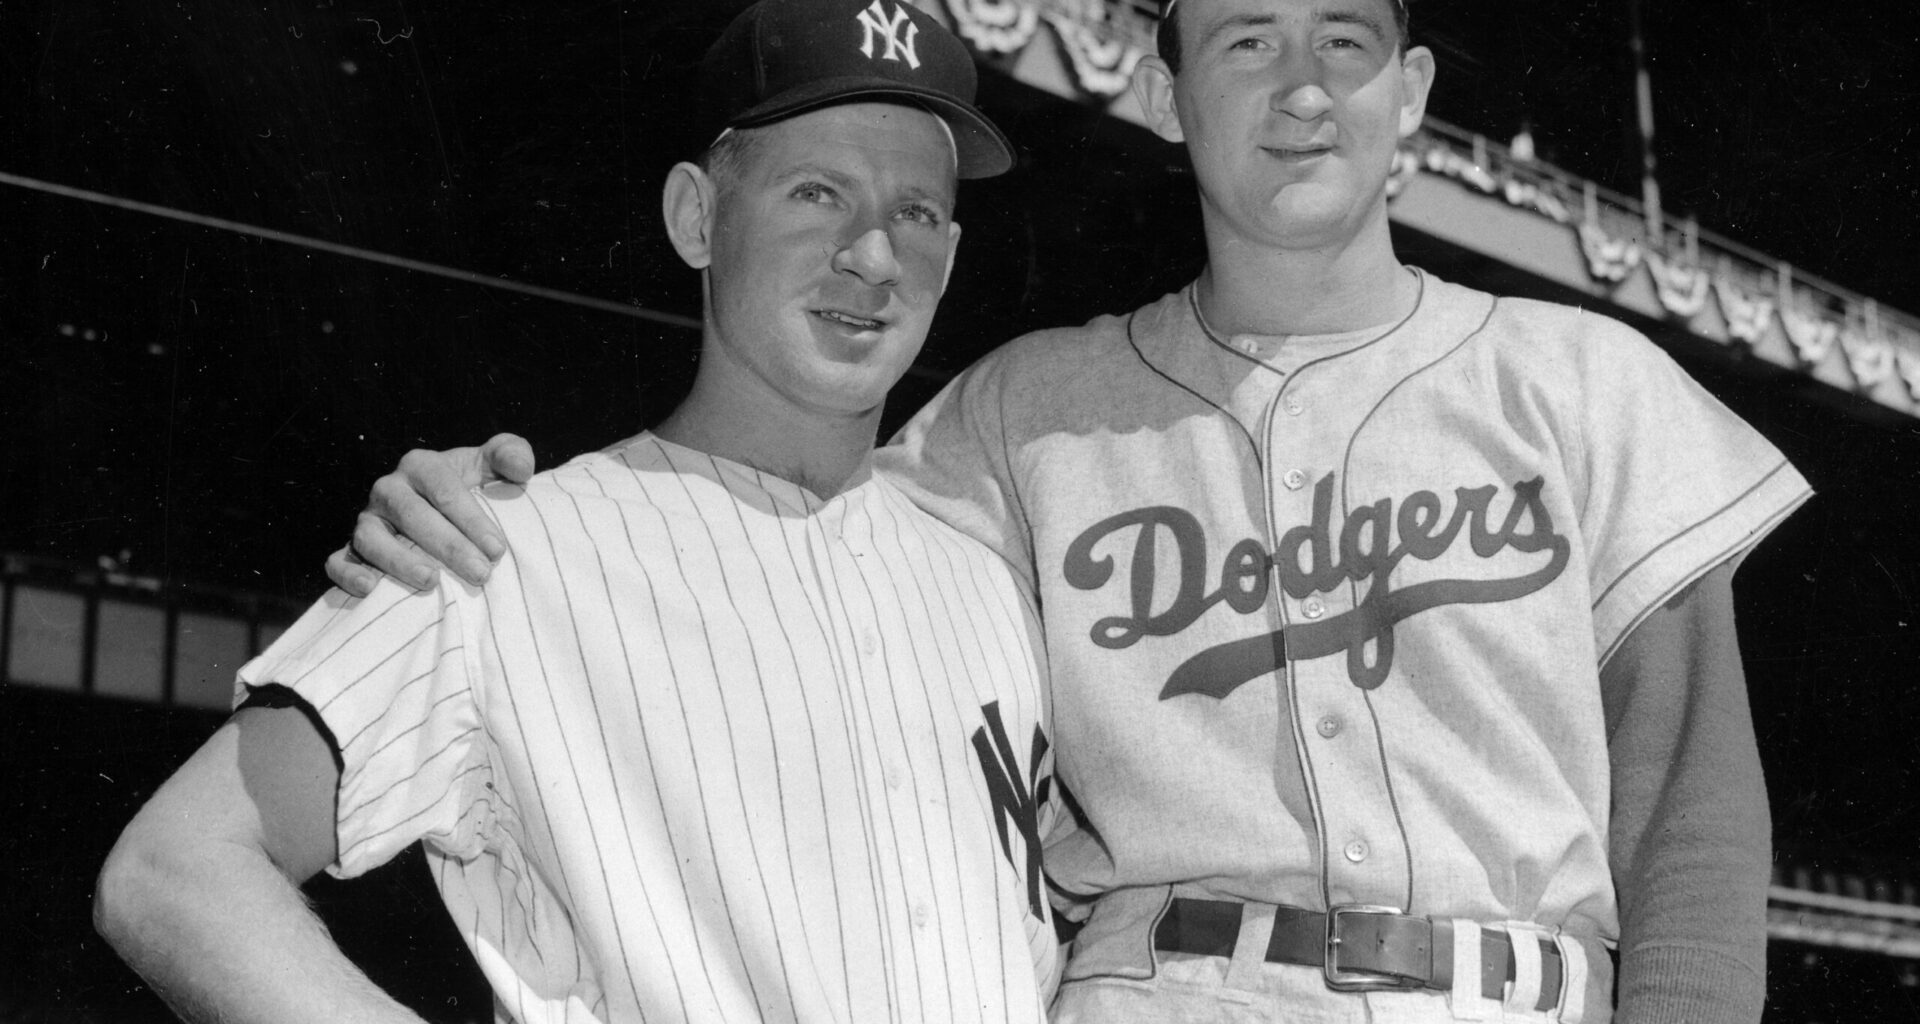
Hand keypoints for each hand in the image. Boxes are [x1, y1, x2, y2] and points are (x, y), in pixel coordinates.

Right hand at [325, 433, 536, 596]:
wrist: (445, 514)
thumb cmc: (474, 488)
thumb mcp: (494, 466)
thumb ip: (512, 456)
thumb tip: (521, 470)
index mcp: (421, 465)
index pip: (444, 489)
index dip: (471, 519)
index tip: (498, 549)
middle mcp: (389, 489)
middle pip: (413, 515)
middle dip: (449, 546)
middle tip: (481, 573)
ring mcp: (367, 520)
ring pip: (372, 538)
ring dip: (400, 561)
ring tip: (432, 581)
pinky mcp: (353, 549)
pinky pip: (339, 560)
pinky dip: (349, 574)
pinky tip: (370, 590)